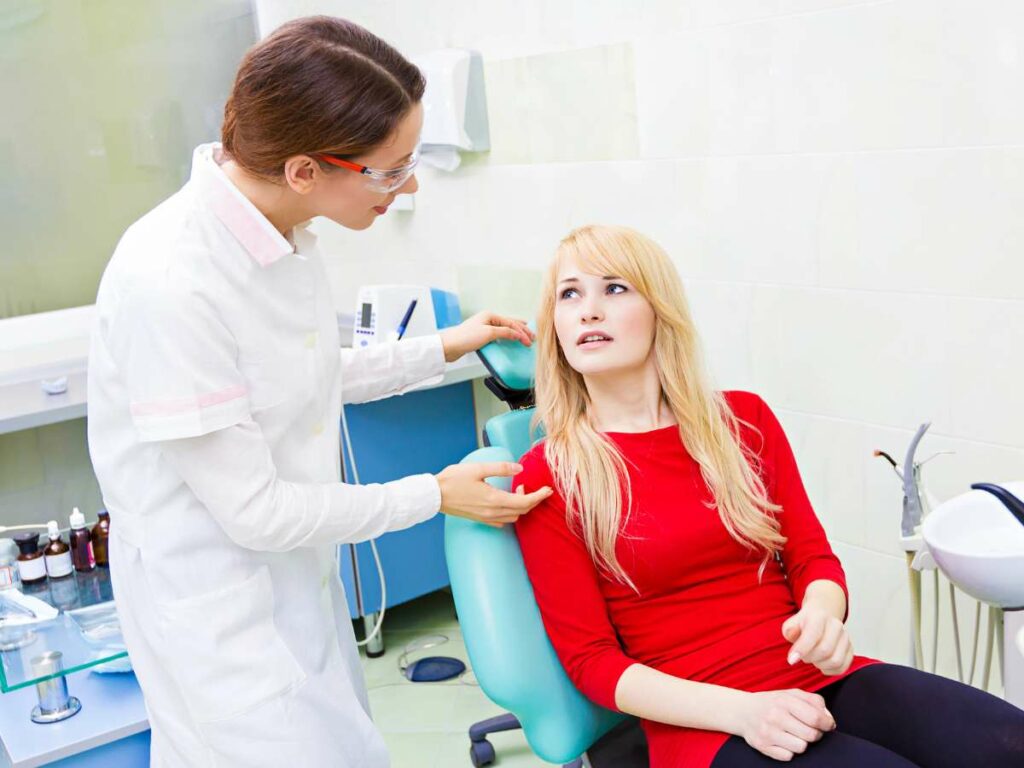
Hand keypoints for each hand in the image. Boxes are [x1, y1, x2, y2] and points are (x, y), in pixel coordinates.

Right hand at [436, 462, 551, 526]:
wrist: (434, 495)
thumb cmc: (453, 480)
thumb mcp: (478, 468)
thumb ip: (501, 468)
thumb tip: (520, 467)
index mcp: (495, 499)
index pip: (525, 501)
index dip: (540, 496)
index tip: (548, 489)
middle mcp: (493, 511)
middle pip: (522, 510)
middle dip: (534, 500)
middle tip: (537, 488)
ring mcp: (487, 517)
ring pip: (514, 517)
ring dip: (522, 506)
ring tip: (518, 490)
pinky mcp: (481, 519)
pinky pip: (503, 520)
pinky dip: (511, 512)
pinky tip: (507, 502)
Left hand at [439, 311, 533, 362]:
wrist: (449, 346)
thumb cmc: (466, 337)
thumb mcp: (488, 333)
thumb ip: (505, 333)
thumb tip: (518, 334)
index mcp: (490, 315)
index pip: (511, 323)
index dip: (522, 332)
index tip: (530, 341)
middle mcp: (488, 319)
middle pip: (509, 324)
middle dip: (522, 330)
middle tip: (533, 337)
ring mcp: (484, 327)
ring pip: (504, 329)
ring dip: (515, 333)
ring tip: (525, 336)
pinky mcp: (480, 336)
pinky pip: (498, 334)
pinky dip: (507, 337)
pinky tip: (510, 340)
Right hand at [736, 689, 834, 760]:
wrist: (742, 711)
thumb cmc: (773, 703)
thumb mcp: (791, 694)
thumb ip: (814, 701)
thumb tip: (828, 719)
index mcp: (784, 700)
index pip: (815, 717)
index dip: (827, 723)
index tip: (827, 724)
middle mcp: (775, 716)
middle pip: (811, 735)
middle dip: (815, 734)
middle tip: (808, 729)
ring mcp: (767, 732)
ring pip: (801, 748)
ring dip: (802, 742)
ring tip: (794, 734)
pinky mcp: (762, 746)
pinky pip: (788, 756)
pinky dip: (789, 750)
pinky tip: (783, 741)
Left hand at [782, 605, 853, 675]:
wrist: (820, 619)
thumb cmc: (804, 625)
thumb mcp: (792, 625)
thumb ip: (789, 630)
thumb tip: (792, 634)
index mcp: (819, 617)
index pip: (813, 634)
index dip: (802, 649)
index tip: (791, 660)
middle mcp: (836, 625)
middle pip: (825, 650)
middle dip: (809, 657)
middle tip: (803, 656)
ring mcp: (845, 637)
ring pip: (835, 661)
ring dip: (820, 664)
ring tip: (813, 658)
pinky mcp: (850, 650)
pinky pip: (842, 667)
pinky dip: (829, 670)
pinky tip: (822, 663)